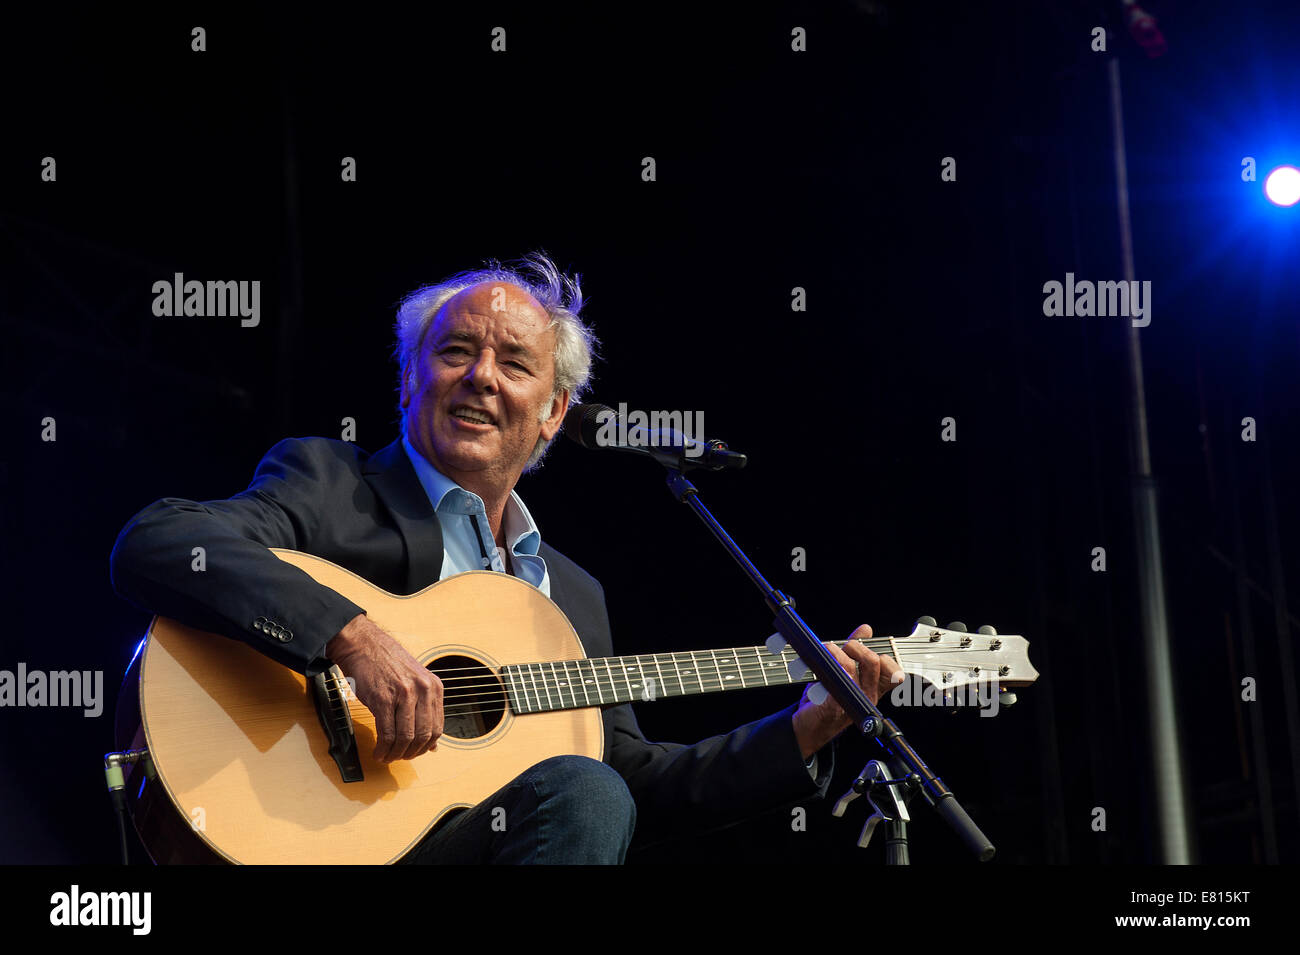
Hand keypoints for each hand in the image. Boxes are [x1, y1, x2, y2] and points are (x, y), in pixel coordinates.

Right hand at [326, 613, 443, 761]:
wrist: (365, 645)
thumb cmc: (387, 663)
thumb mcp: (416, 682)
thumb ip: (425, 709)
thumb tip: (433, 745)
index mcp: (434, 687)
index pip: (437, 728)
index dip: (426, 746)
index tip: (416, 752)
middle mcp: (423, 689)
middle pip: (423, 735)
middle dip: (411, 753)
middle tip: (400, 758)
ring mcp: (404, 694)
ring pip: (405, 737)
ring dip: (395, 754)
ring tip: (387, 756)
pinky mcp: (383, 699)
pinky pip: (387, 733)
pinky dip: (383, 748)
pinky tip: (379, 751)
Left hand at [791, 625, 902, 758]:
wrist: (808, 727)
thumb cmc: (828, 698)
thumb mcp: (845, 671)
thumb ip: (857, 650)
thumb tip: (866, 629)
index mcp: (874, 688)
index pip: (894, 672)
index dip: (886, 656)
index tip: (867, 648)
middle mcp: (868, 696)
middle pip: (874, 663)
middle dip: (857, 646)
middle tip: (844, 646)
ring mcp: (852, 702)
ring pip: (850, 668)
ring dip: (836, 652)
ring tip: (826, 649)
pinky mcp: (833, 706)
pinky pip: (831, 682)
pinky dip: (826, 667)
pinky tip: (818, 664)